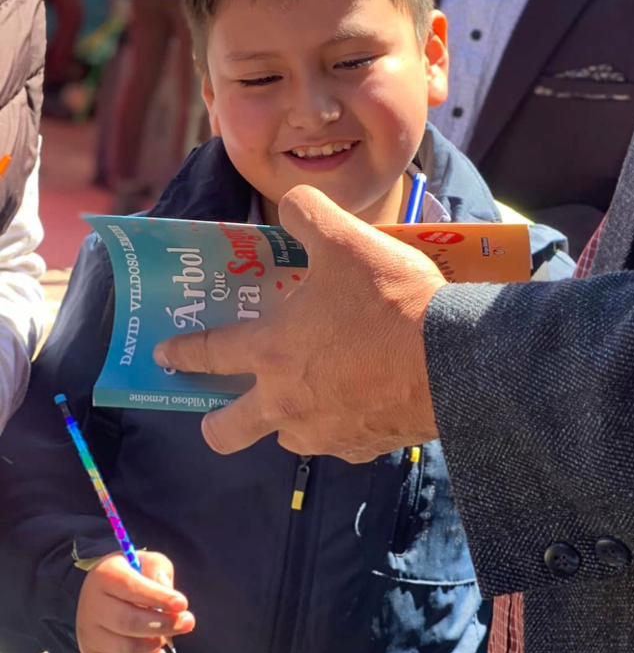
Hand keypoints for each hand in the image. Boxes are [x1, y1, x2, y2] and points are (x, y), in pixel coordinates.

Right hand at [76, 551, 194, 652]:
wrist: (104, 591)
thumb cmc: (134, 574)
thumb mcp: (148, 562)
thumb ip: (159, 574)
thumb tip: (171, 602)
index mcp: (106, 576)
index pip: (132, 589)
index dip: (159, 598)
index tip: (182, 604)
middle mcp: (92, 606)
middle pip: (129, 622)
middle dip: (164, 625)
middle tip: (187, 622)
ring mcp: (89, 635)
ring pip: (126, 649)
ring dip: (154, 646)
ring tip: (168, 636)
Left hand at [154, 186, 446, 460]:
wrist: (451, 359)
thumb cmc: (388, 298)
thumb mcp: (345, 238)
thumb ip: (307, 214)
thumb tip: (292, 203)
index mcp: (271, 351)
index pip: (209, 354)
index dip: (182, 353)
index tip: (164, 356)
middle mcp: (285, 402)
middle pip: (226, 432)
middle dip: (215, 423)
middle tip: (220, 410)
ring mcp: (324, 433)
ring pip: (287, 436)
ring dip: (287, 419)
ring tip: (310, 392)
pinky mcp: (362, 448)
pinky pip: (338, 441)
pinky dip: (341, 423)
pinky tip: (362, 398)